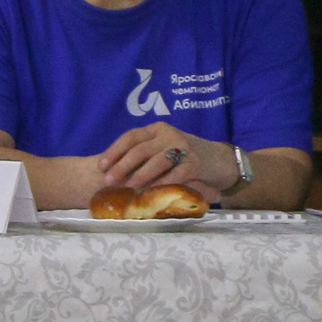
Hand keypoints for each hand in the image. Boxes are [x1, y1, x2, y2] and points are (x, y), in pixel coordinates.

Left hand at [98, 122, 231, 193]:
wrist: (220, 160)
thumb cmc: (184, 157)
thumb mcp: (163, 148)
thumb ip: (145, 154)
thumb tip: (114, 171)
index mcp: (157, 129)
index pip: (131, 137)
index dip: (114, 151)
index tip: (100, 166)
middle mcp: (169, 134)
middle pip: (140, 149)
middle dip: (122, 166)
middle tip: (109, 181)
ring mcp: (184, 147)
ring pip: (157, 161)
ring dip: (140, 176)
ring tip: (128, 188)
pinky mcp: (196, 163)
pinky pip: (176, 174)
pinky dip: (163, 183)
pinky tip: (152, 192)